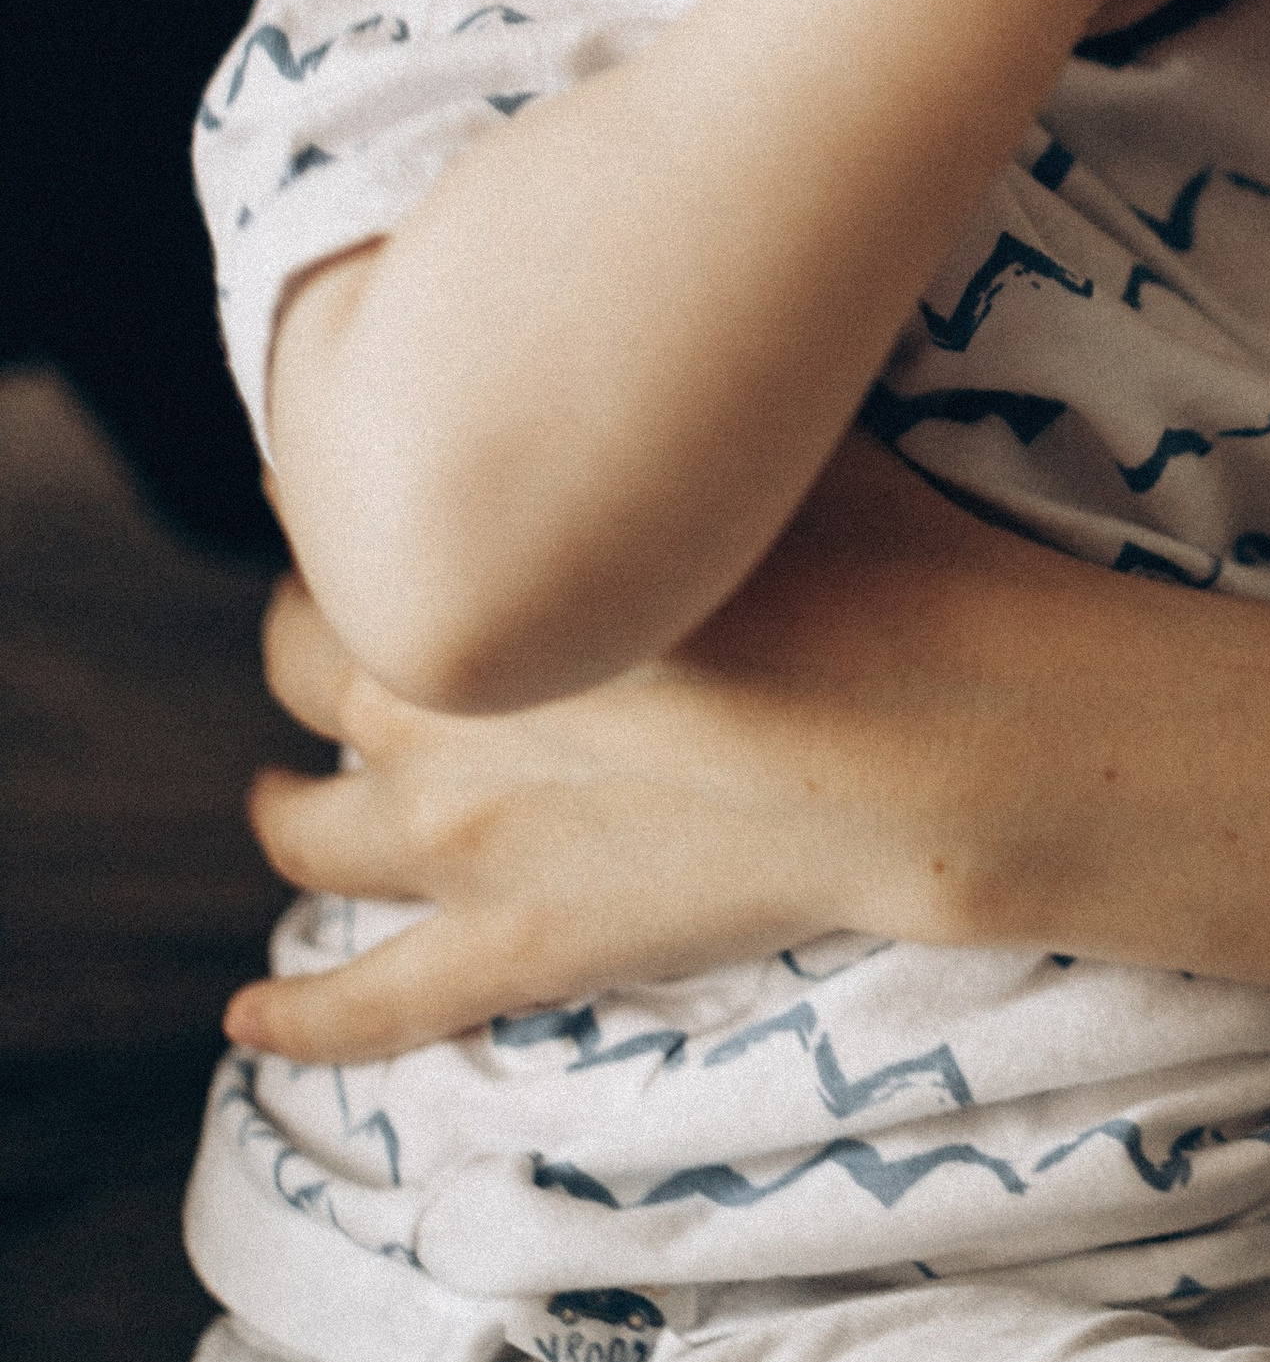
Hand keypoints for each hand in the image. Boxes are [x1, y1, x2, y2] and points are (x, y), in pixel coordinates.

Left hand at [228, 445, 1066, 1061]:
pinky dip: (299, 1018)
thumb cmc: (867, 559)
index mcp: (471, 559)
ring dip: (286, 805)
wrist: (926, 734)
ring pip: (307, 829)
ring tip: (283, 795)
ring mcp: (463, 840)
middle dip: (312, 632)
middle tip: (350, 617)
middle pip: (303, 659)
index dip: (358, 489)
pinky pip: (371, 1007)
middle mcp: (428, 700)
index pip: (347, 511)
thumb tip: (649, 343)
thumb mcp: (754, 436)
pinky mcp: (521, 947)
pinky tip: (252, 1017)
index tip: (381, 471)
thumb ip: (663, 411)